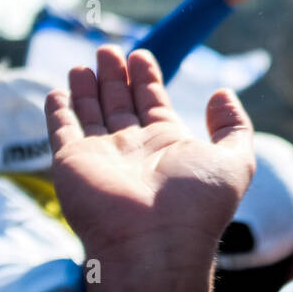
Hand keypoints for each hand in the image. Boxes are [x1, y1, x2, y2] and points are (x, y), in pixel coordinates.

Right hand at [45, 46, 255, 258]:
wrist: (154, 243)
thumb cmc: (197, 204)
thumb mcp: (235, 160)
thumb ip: (234, 125)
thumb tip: (222, 92)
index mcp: (168, 146)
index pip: (153, 103)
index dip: (147, 78)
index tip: (142, 54)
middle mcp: (133, 150)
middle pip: (120, 104)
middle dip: (116, 76)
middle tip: (108, 49)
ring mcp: (101, 157)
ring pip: (90, 113)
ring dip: (87, 87)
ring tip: (86, 61)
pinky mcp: (71, 163)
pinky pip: (61, 131)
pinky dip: (58, 111)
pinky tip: (57, 91)